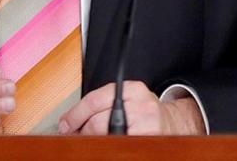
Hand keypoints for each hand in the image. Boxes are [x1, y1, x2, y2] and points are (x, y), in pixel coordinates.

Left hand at [59, 81, 206, 134]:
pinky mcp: (147, 139)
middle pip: (97, 122)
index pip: (94, 100)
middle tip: (76, 136)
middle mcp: (140, 104)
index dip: (75, 115)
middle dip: (82, 132)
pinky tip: (108, 146)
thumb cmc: (144, 112)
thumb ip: (101, 104)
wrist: (172, 123)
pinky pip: (117, 146)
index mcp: (131, 89)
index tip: (65, 124)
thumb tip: (69, 121)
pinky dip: (109, 147)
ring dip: (94, 142)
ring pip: (105, 137)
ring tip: (94, 141)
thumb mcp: (126, 98)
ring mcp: (145, 124)